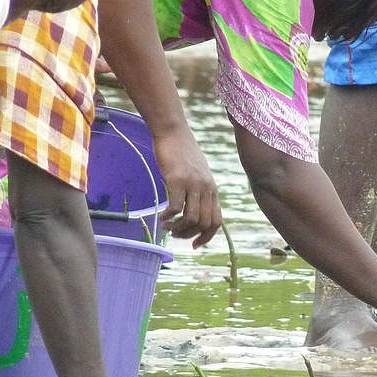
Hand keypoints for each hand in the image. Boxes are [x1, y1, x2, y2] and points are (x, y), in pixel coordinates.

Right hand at [153, 127, 221, 247]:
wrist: (173, 131)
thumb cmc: (182, 152)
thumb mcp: (198, 174)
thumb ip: (200, 191)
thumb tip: (194, 212)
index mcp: (213, 189)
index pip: (217, 221)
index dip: (206, 237)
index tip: (194, 245)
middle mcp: (206, 188)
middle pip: (204, 224)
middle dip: (188, 234)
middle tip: (174, 234)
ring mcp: (193, 184)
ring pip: (191, 219)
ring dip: (177, 228)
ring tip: (166, 226)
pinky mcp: (177, 180)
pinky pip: (175, 208)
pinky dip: (167, 217)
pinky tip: (160, 216)